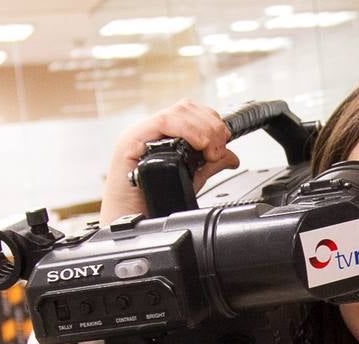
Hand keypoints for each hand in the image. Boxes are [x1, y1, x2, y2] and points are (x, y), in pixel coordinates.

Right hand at [99, 99, 240, 223]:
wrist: (128, 222)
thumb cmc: (150, 203)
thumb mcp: (189, 180)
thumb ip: (209, 166)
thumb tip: (231, 157)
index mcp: (163, 136)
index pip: (192, 112)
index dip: (213, 122)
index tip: (224, 142)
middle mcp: (151, 131)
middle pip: (187, 107)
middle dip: (211, 125)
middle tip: (218, 150)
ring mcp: (141, 134)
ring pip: (178, 112)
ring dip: (203, 129)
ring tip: (210, 152)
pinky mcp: (132, 141)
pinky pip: (162, 123)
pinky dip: (186, 130)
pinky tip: (198, 146)